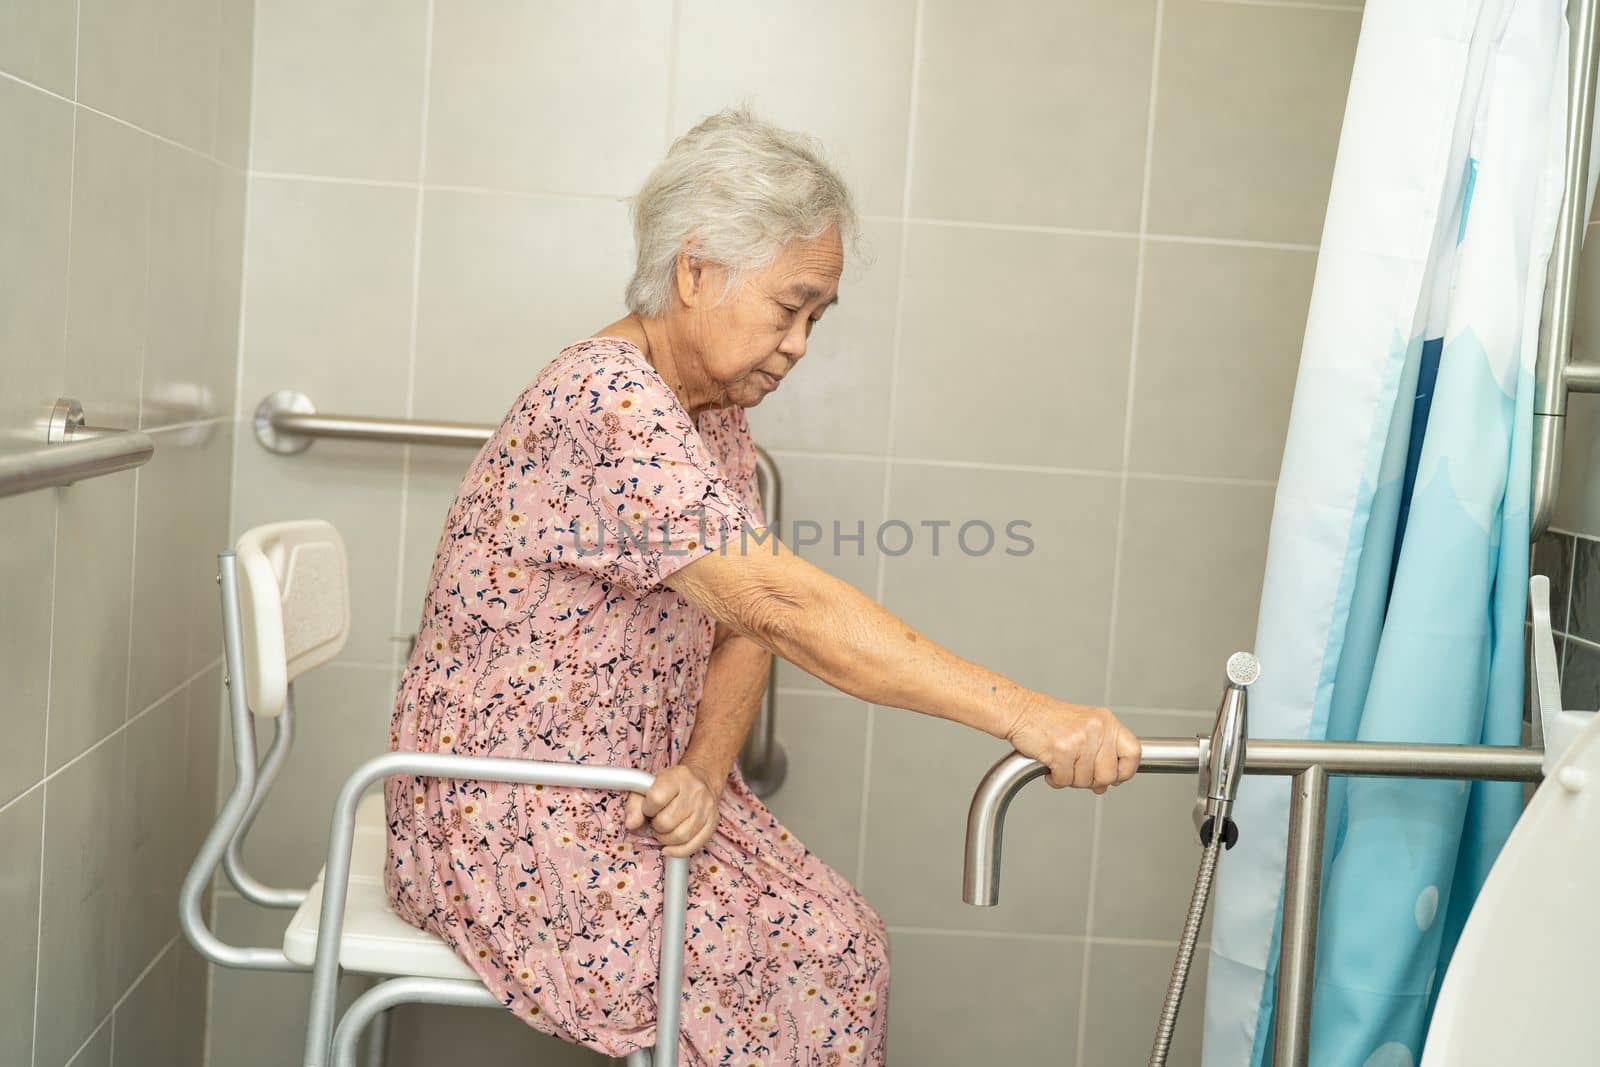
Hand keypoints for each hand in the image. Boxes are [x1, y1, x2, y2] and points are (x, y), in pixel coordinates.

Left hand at [624, 762, 722, 856]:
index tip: (649, 809)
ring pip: (681, 836)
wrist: (702, 779)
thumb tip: (631, 824)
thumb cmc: (671, 785)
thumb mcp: (649, 786)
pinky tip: (670, 846)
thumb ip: (635, 804)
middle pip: (667, 822)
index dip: (647, 809)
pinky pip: (694, 846)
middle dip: (656, 827)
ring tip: (664, 831)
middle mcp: (695, 791)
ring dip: (666, 839)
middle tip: (656, 822)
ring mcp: (707, 807)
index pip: (656, 799)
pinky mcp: (714, 822)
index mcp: (677, 776)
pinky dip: (678, 851)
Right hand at [1005, 698, 1139, 794]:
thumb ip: (1102, 750)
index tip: (1116, 777)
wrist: (1019, 711)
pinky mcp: (1060, 750)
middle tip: (1077, 771)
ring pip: (1085, 781)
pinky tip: (1049, 765)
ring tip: (1060, 762)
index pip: (1134, 753)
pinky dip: (1054, 779)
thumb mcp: (1085, 726)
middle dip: (1091, 780)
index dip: (1126, 771)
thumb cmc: (1048, 720)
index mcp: (1106, 721)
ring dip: (1069, 778)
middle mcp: (1097, 728)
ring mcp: (1079, 739)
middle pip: (1109, 775)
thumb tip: (1109, 782)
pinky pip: (1064, 781)